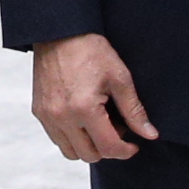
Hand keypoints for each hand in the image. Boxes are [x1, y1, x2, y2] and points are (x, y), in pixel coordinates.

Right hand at [32, 32, 154, 160]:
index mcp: (84, 109)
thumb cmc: (91, 50)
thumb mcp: (120, 78)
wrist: (59, 32)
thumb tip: (149, 134)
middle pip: (89, 155)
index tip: (134, 144)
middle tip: (117, 128)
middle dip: (108, 148)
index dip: (126, 150)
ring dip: (88, 146)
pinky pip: (57, 138)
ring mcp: (47, 116)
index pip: (108, 148)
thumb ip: (134, 110)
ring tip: (99, 124)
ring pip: (71, 152)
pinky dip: (72, 137)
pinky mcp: (39, 111)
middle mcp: (62, 117)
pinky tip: (83, 118)